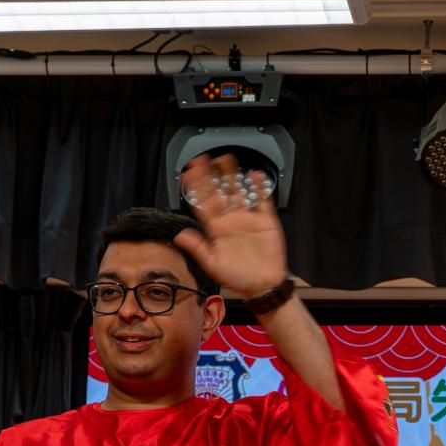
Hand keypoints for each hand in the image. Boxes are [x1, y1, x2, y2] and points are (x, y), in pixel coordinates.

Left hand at [175, 154, 288, 299]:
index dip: (196, 188)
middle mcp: (230, 221)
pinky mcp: (265, 221)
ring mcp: (248, 219)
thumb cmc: (238, 278)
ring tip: (226, 160)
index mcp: (216, 230)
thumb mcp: (214, 266)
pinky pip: (262, 200)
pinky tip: (254, 175)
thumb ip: (198, 249)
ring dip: (232, 176)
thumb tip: (180, 236)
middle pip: (218, 193)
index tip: (188, 173)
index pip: (203, 203)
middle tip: (203, 159)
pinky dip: (260, 187)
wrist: (263, 286)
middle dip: (210, 176)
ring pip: (238, 192)